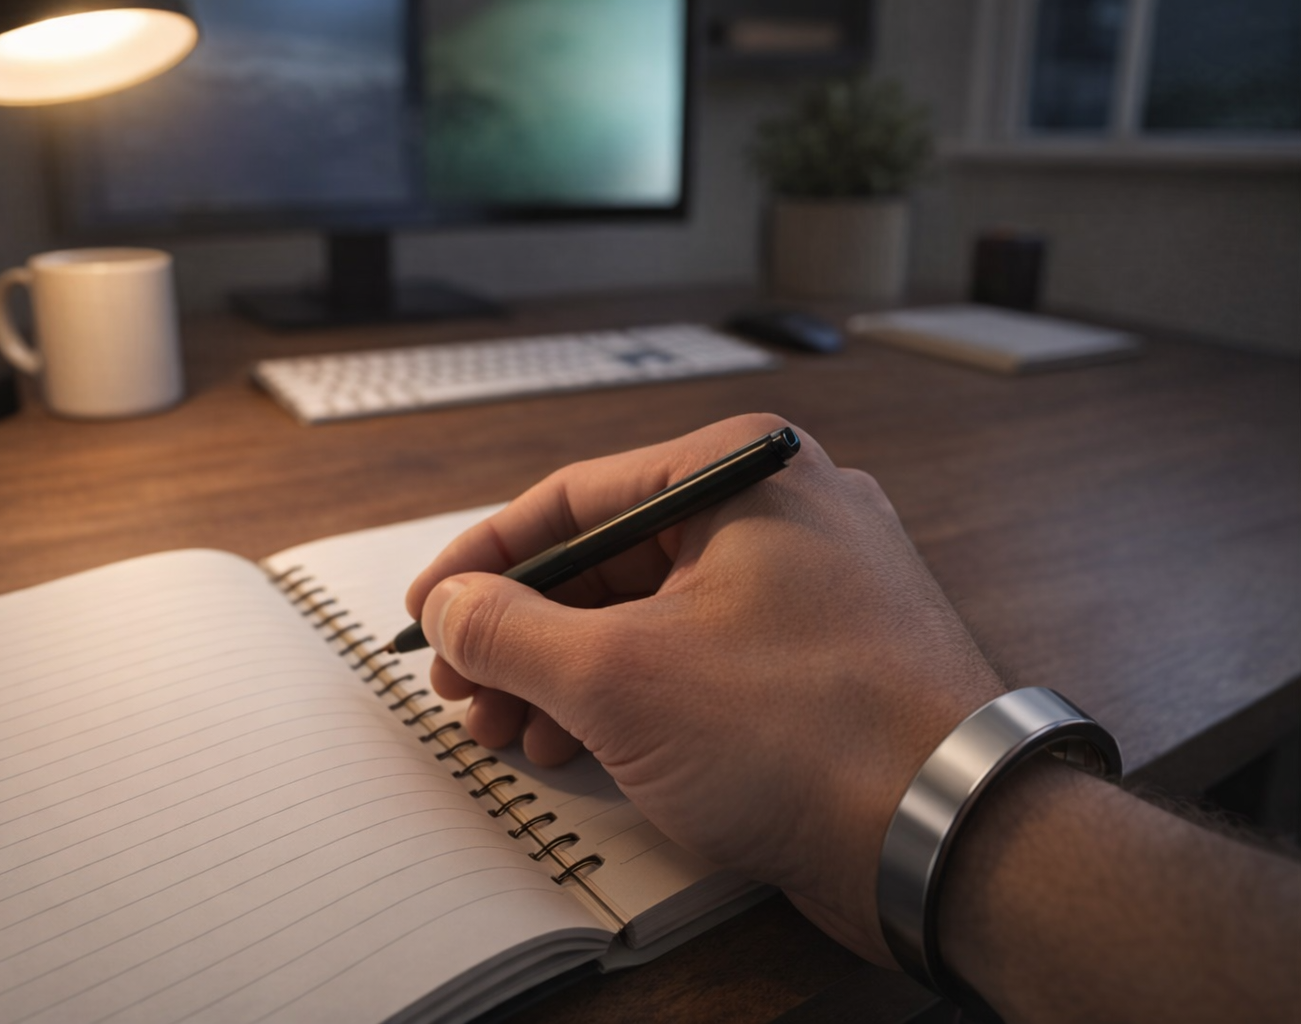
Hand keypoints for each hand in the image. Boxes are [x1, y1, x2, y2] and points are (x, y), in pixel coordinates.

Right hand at [404, 413, 1005, 963]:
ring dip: (569, 675)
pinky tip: (581, 746)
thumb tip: (452, 605)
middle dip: (525, 635)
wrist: (949, 834)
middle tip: (466, 689)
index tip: (431, 607)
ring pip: (652, 613)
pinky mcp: (818, 654)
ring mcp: (808, 583)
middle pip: (609, 559)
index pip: (574, 496)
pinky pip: (701, 654)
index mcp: (741, 470)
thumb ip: (512, 630)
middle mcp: (781, 510)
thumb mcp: (620, 676)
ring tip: (513, 733)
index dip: (485, 558)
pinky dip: (634, 696)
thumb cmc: (812, 733)